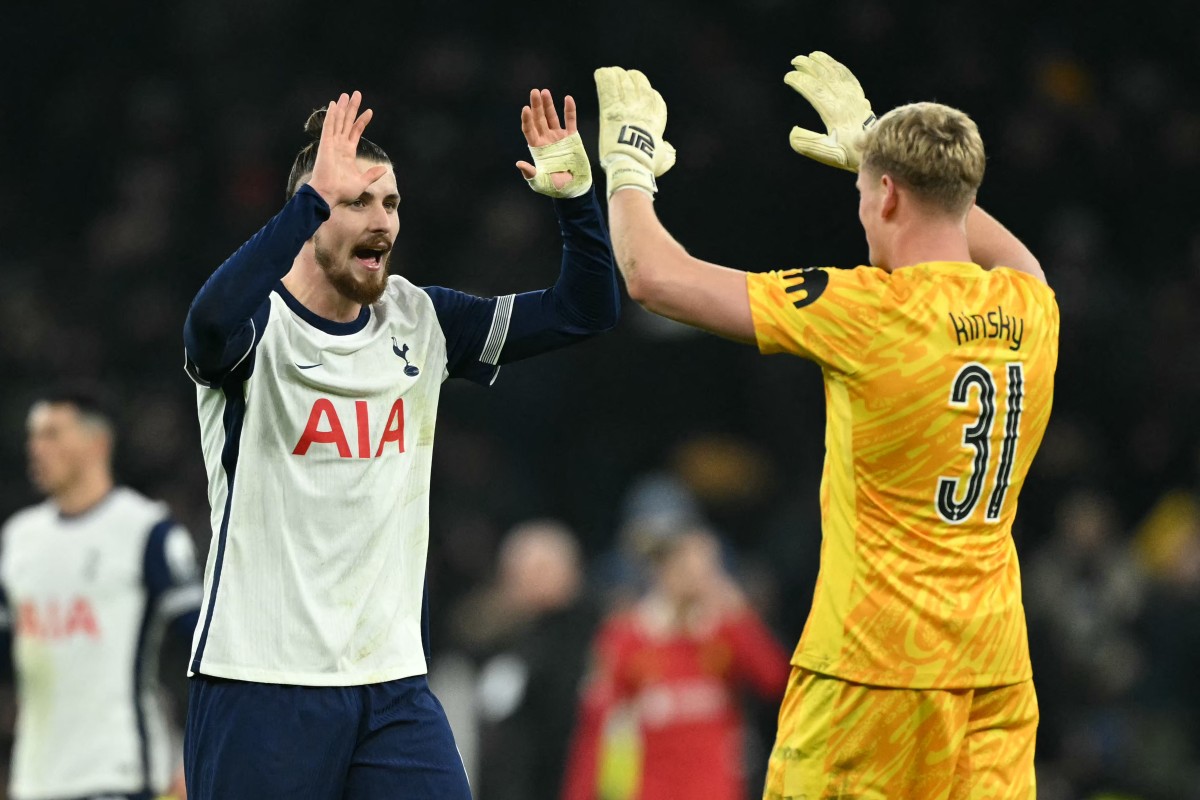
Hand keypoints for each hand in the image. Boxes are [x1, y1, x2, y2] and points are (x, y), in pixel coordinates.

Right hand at [306, 91, 388, 205]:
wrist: (329, 194)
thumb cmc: (342, 191)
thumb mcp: (362, 182)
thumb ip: (371, 174)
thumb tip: (383, 169)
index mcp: (347, 153)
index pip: (355, 132)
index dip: (362, 121)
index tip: (370, 111)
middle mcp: (339, 145)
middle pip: (347, 122)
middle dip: (352, 108)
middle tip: (356, 94)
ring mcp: (332, 144)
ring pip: (338, 121)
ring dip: (342, 107)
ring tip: (346, 94)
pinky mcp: (325, 144)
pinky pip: (329, 126)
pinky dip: (331, 115)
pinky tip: (334, 104)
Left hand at [516, 89, 592, 198]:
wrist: (573, 188)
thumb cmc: (554, 186)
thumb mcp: (539, 182)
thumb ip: (530, 173)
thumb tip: (518, 164)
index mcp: (536, 148)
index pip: (529, 130)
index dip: (527, 120)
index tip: (526, 109)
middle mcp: (546, 139)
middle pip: (539, 119)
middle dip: (536, 106)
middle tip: (534, 92)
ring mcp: (558, 137)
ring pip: (552, 117)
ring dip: (548, 104)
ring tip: (544, 92)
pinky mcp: (571, 137)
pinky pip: (570, 121)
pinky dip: (569, 110)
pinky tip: (567, 99)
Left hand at [594, 67, 675, 198]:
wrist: (631, 163)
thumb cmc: (646, 164)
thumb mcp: (664, 160)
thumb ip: (668, 153)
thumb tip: (669, 149)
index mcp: (657, 119)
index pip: (656, 100)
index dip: (650, 94)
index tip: (645, 93)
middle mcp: (643, 108)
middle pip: (640, 85)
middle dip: (633, 79)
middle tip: (625, 76)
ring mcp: (627, 106)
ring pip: (623, 83)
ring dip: (617, 76)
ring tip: (611, 72)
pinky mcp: (610, 109)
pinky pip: (607, 88)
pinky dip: (603, 78)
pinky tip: (599, 73)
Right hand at [785, 52, 875, 171]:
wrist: (875, 150)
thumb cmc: (849, 153)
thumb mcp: (827, 153)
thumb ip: (808, 143)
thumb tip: (793, 131)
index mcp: (835, 113)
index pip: (815, 91)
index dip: (800, 81)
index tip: (788, 77)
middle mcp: (845, 101)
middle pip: (825, 77)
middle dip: (809, 66)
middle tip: (795, 60)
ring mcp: (854, 97)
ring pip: (837, 74)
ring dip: (824, 63)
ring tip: (812, 55)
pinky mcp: (859, 97)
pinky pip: (849, 77)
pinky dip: (838, 68)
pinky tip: (832, 64)